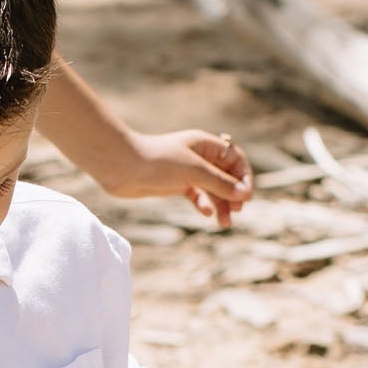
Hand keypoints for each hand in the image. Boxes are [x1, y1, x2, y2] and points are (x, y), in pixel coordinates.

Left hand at [101, 126, 251, 224]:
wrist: (121, 167)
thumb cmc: (157, 161)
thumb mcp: (193, 171)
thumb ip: (220, 183)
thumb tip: (244, 195)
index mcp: (206, 144)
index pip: (235, 160)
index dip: (244, 177)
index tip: (246, 197)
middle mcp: (199, 156)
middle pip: (226, 176)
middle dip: (233, 194)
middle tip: (236, 211)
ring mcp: (188, 171)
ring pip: (212, 189)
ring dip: (221, 204)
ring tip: (224, 223)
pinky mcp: (176, 185)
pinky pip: (197, 195)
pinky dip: (203, 204)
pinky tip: (205, 213)